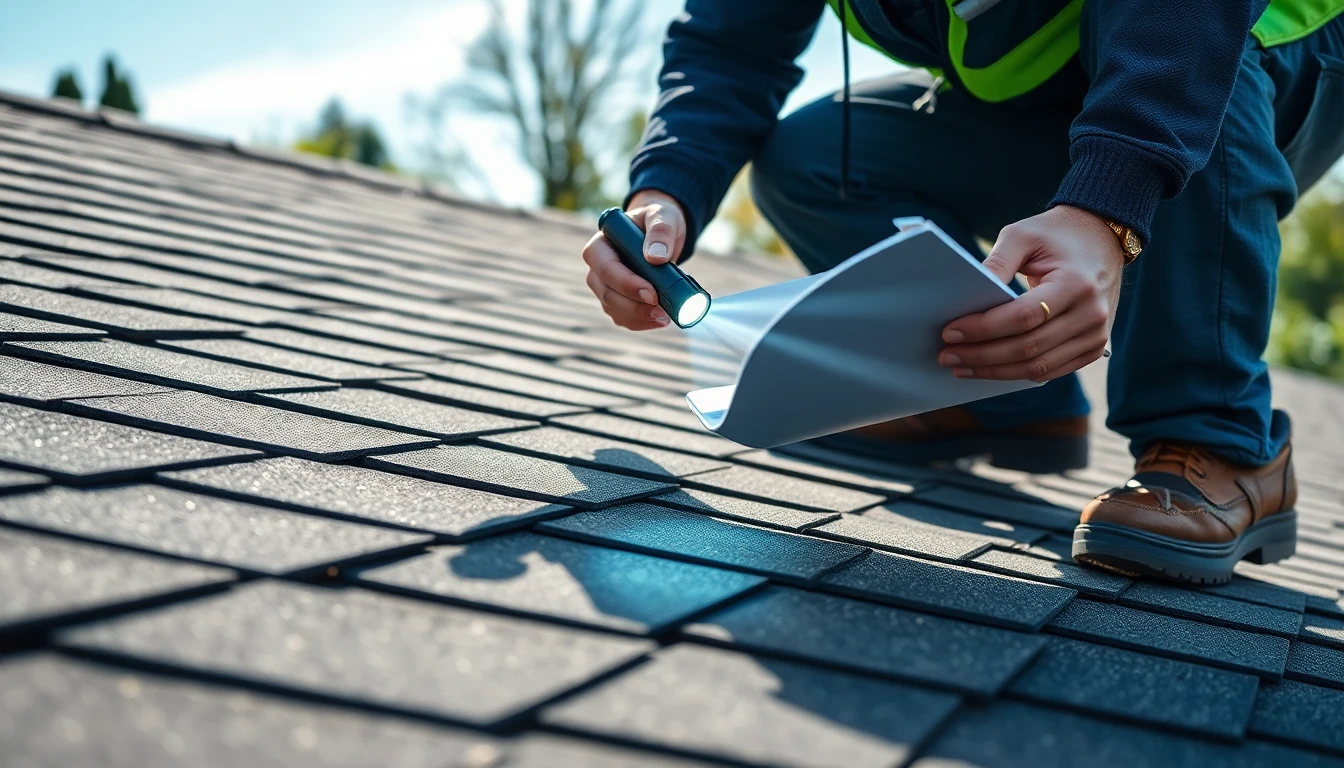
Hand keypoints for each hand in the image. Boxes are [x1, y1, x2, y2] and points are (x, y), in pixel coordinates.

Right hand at [581, 189, 687, 329]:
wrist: (661, 235)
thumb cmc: (658, 221)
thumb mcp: (663, 216)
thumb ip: (660, 230)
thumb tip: (656, 257)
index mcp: (601, 245)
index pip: (606, 268)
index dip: (626, 284)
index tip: (652, 294)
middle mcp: (597, 268)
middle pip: (607, 294)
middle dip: (635, 307)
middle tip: (663, 312)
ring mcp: (605, 287)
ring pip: (614, 310)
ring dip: (640, 318)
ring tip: (666, 317)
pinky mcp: (617, 301)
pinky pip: (624, 318)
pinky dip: (642, 322)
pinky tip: (661, 320)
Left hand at [939, 205, 1124, 381]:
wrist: (1102, 238)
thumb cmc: (1056, 235)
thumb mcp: (1023, 234)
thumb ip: (997, 261)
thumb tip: (966, 293)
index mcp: (1076, 283)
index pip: (1023, 317)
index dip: (984, 328)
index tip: (950, 332)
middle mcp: (1091, 314)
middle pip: (1028, 348)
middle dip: (982, 355)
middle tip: (946, 355)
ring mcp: (1096, 336)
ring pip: (1038, 368)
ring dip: (995, 371)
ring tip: (961, 366)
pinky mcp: (1093, 348)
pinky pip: (1051, 371)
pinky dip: (1017, 374)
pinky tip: (989, 369)